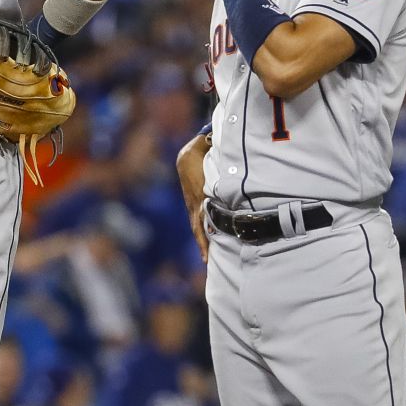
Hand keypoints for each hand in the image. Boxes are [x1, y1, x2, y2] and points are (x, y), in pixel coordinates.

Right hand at [177, 132, 210, 260]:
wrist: (186, 157)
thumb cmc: (198, 152)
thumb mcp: (202, 148)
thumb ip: (212, 147)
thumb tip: (219, 144)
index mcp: (197, 191)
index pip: (203, 210)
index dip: (208, 222)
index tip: (213, 234)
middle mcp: (194, 202)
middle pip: (198, 224)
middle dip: (203, 241)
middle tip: (208, 259)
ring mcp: (193, 207)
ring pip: (197, 228)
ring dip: (201, 243)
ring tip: (206, 260)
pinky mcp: (194, 209)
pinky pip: (197, 226)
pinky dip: (201, 239)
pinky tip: (206, 252)